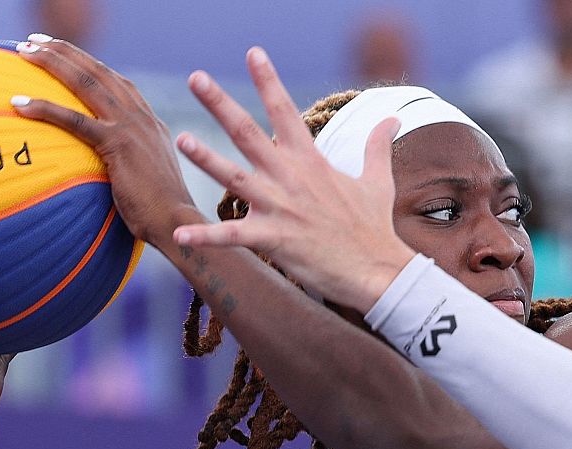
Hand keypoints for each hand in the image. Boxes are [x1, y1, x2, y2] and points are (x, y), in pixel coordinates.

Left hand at [11, 36, 202, 246]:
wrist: (178, 223)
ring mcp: (131, 128)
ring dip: (53, 63)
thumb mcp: (147, 179)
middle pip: (98, 72)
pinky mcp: (119, 145)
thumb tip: (107, 172)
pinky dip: (46, 108)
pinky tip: (19, 103)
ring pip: (86, 83)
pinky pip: (75, 120)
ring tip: (24, 51)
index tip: (63, 53)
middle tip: (33, 41)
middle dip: (65, 51)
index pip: (115, 81)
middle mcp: (142, 117)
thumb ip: (129, 164)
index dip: (87, 64)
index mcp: (149, 123)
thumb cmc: (160, 214)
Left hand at [170, 47, 413, 313]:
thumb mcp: (378, 180)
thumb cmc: (375, 227)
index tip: (253, 54)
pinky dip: (205, 236)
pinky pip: (232, 236)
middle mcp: (291, 178)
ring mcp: (280, 208)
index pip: (286, 111)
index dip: (268, 81)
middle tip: (196, 79)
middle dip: (221, 104)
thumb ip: (376, 146)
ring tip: (182, 139)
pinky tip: (179, 234)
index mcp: (311, 161)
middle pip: (249, 134)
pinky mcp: (274, 239)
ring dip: (206, 159)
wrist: (379, 271)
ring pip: (234, 178)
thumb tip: (392, 118)